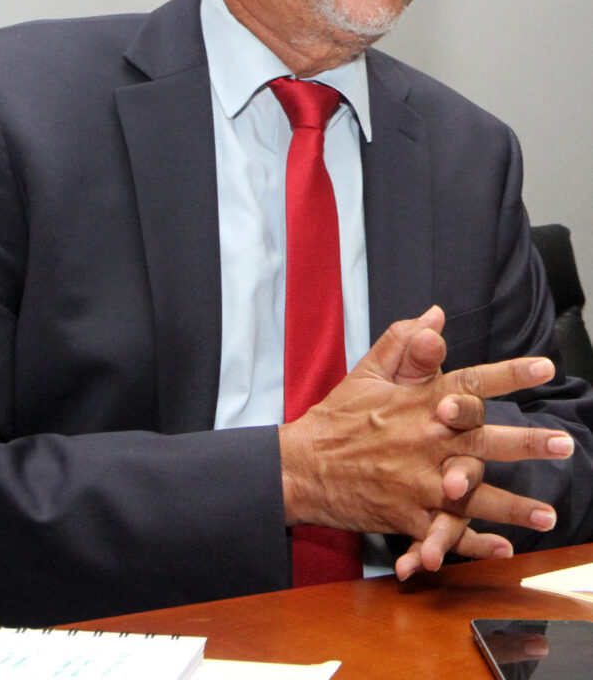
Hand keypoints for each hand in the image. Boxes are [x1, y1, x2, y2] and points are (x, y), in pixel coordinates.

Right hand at [278, 307, 572, 547]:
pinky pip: (446, 532)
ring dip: (512, 506)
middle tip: (563, 444)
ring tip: (547, 514)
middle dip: (526, 443)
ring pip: (473, 496)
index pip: (468, 382)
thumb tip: (436, 317)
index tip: (544, 367)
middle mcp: (422, 442)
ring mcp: (415, 482)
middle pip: (482, 441)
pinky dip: (473, 543)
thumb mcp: (366, 372)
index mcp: (417, 403)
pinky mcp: (406, 515)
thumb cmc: (337, 417)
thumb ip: (403, 343)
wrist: (301, 467)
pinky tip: (501, 546)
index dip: (507, 374)